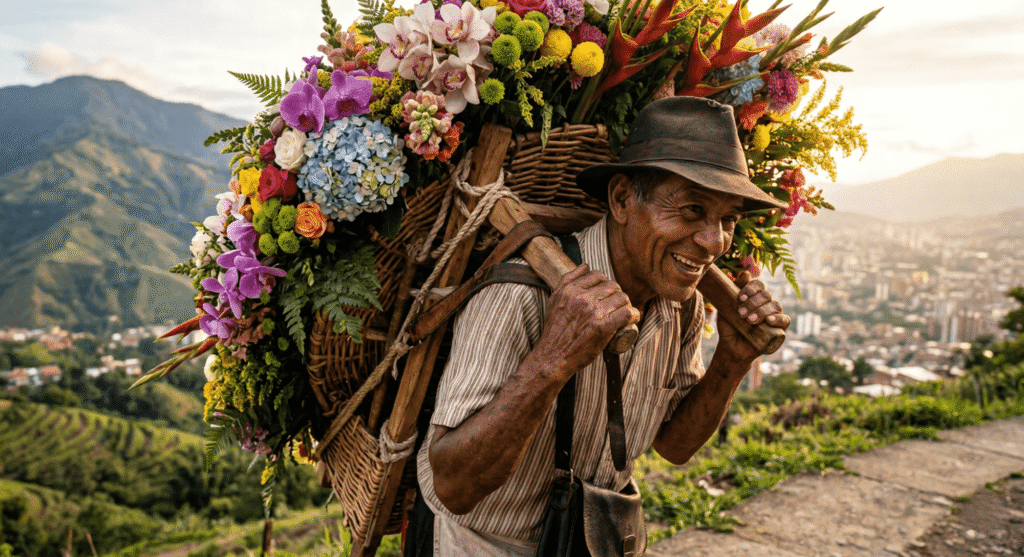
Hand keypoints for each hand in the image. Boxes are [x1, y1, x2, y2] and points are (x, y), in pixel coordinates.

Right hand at [534, 264, 639, 381]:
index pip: (597, 275)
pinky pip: (627, 313)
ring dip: (626, 304)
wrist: (553, 356)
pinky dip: (633, 315)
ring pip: (622, 298)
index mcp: (570, 290)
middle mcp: (582, 298)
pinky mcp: (604, 326)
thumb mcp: (555, 300)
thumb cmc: (555, 330)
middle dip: (616, 294)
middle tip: (616, 304)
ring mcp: (594, 312)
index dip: (604, 283)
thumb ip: (567, 280)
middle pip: (612, 286)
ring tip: (624, 311)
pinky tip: (632, 318)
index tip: (606, 293)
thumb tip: (585, 266)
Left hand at [716, 271, 790, 364]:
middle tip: (741, 313)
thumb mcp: (727, 307)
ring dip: (762, 311)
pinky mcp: (780, 328)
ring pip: (775, 305)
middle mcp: (766, 303)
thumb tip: (745, 273)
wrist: (731, 347)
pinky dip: (778, 319)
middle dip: (753, 303)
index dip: (750, 288)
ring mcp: (774, 315)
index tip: (740, 298)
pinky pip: (785, 320)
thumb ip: (733, 289)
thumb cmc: (729, 325)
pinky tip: (769, 321)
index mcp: (754, 296)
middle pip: (766, 295)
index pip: (758, 285)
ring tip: (750, 321)